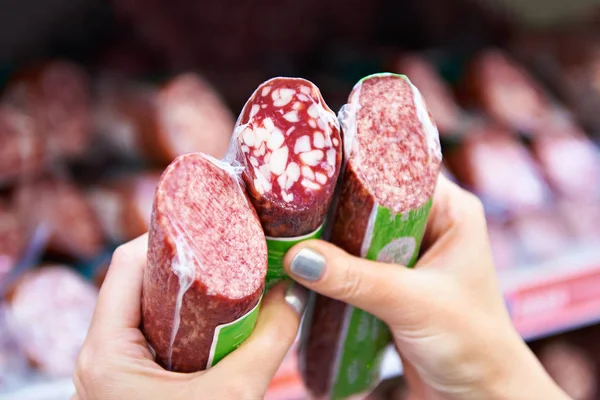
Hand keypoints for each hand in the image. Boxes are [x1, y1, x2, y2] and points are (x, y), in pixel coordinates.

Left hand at [73, 234, 306, 399]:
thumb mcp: (237, 396)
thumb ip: (272, 340)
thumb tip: (297, 292)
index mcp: (105, 352)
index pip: (128, 265)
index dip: (169, 236)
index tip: (212, 224)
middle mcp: (98, 354)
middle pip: (135, 281)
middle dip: (183, 261)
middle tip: (228, 248)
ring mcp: (110, 368)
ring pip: (144, 306)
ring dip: (183, 289)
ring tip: (225, 275)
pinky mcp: (128, 381)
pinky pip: (151, 332)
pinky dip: (182, 317)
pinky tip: (214, 316)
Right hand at [284, 175, 568, 399]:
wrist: (478, 395)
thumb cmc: (472, 343)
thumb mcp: (411, 303)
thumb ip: (355, 279)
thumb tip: (298, 256)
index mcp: (451, 210)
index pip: (399, 170)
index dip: (358, 167)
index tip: (315, 168)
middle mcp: (430, 224)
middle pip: (372, 200)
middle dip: (335, 206)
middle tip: (294, 203)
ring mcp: (409, 253)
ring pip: (359, 233)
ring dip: (331, 239)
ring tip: (292, 230)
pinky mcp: (392, 280)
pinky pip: (356, 262)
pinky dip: (335, 265)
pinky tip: (307, 263)